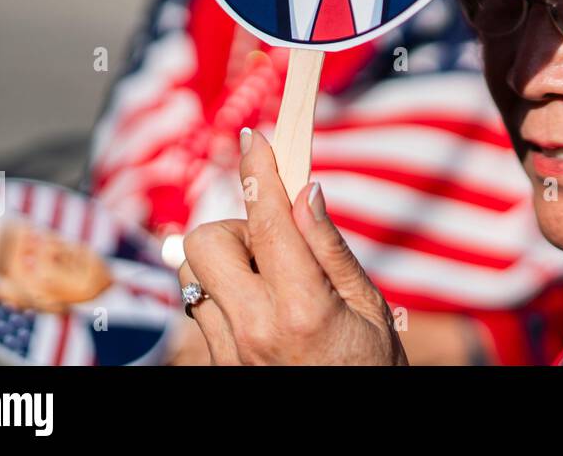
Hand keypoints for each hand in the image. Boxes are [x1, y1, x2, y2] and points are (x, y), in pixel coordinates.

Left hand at [179, 127, 407, 364]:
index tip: (256, 137)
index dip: (259, 169)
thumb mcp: (369, 306)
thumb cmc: (372, 368)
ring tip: (267, 278)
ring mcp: (225, 351)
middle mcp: (252, 327)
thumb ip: (330, 248)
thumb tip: (306, 190)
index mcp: (301, 306)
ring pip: (191, 273)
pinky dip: (220, 293)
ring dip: (223, 261)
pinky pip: (196, 308)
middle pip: (205, 239)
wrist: (351, 436)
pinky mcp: (213, 366)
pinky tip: (258, 308)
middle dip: (235, 224)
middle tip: (275, 242)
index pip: (267, 218)